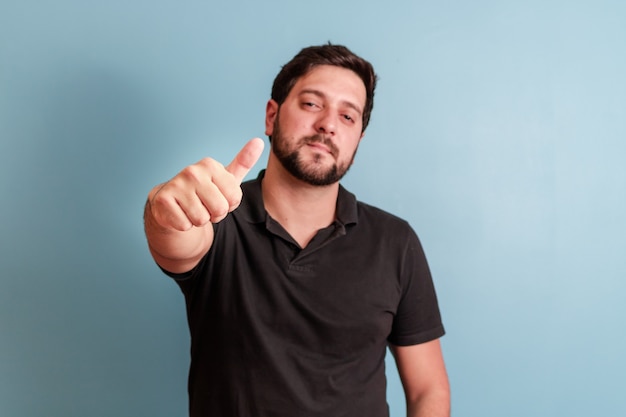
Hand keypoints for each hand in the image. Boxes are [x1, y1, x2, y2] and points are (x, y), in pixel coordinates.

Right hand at [148, 138, 264, 230]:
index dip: (229, 205)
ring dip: (199, 220)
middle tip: (204, 206)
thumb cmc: (204, 191)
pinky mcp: (163, 201)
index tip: (218, 197)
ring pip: (201, 219)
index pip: (234, 198)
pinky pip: (185, 225)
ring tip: (192, 209)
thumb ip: (243, 162)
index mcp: (210, 165)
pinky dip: (184, 225)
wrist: (171, 203)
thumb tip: (259, 142)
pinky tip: (179, 214)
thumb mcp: (226, 178)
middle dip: (215, 215)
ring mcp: (176, 185)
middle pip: (219, 209)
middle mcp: (192, 172)